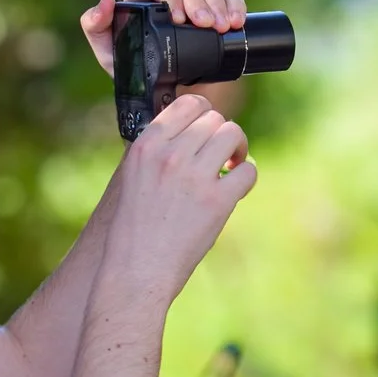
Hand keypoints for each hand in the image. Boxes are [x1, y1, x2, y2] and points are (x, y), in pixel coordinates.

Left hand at [79, 0, 248, 76]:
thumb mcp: (111, 55)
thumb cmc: (134, 72)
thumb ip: (97, 29)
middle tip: (204, 24)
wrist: (165, 93)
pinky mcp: (215, 8)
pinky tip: (237, 22)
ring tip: (222, 26)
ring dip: (216, 0)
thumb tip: (107, 1)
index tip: (177, 17)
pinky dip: (235, 3)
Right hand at [101, 93, 256, 301]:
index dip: (204, 114)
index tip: (206, 129)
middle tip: (221, 153)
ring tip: (231, 165)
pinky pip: (247, 171)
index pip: (188, 104)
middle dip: (221, 133)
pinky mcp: (217, 201)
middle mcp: (170, 155)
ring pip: (233, 135)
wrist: (135, 272)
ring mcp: (195, 177)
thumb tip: (188, 135)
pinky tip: (236, 188)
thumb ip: (155, 153)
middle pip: (215, 119)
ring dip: (238, 148)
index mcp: (145, 146)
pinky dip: (246, 176)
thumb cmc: (130, 232)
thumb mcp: (131, 179)